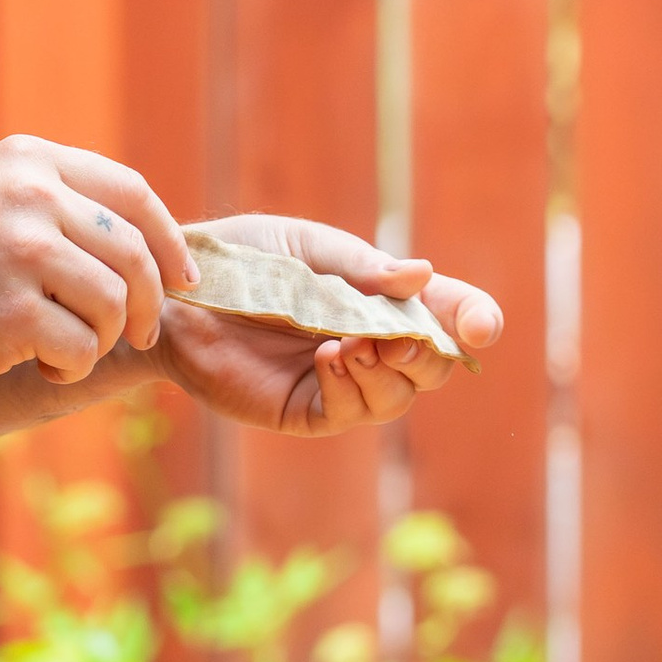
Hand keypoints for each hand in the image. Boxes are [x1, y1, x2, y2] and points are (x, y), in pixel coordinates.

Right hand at [0, 137, 191, 386]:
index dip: (168, 239)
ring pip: (115, 304)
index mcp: (30, 161)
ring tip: (68, 349)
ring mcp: (23, 253)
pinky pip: (83, 347)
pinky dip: (74, 367)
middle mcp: (32, 198)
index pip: (132, 192)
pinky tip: (44, 366)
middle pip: (133, 252)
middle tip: (141, 332)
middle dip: (150, 302)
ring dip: (104, 339)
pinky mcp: (12, 312)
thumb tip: (137, 237)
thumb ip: (52, 199)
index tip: (183, 276)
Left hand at [153, 214, 501, 436]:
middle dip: (428, 354)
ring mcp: (344, 380)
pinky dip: (352, 387)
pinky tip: (330, 359)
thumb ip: (362, 268)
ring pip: (398, 395)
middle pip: (434, 364)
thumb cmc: (246, 262)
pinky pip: (351, 412)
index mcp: (384, 298)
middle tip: (399, 336)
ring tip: (353, 344)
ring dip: (388, 372)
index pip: (449, 313)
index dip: (474, 319)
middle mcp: (373, 341)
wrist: (179, 294)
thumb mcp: (308, 249)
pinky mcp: (308, 409)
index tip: (482, 326)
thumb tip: (423, 276)